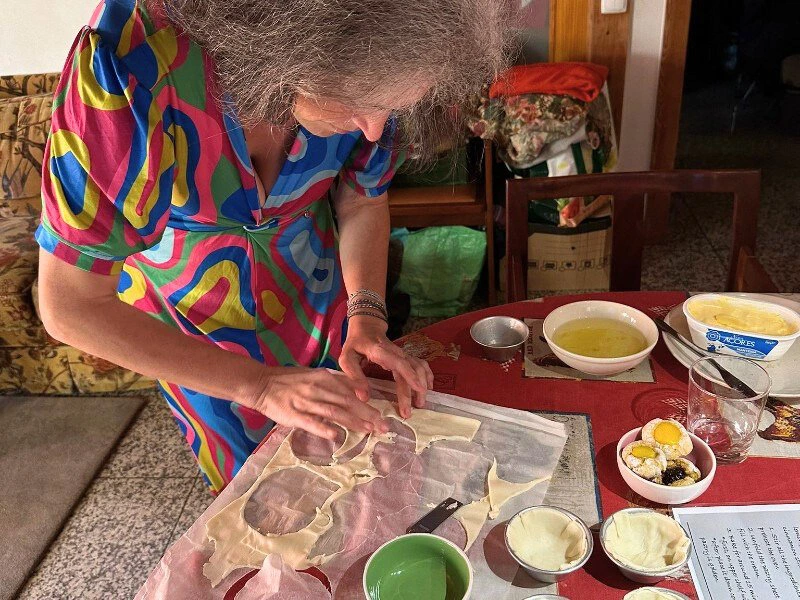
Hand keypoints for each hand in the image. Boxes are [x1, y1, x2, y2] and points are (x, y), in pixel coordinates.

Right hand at [248, 367, 389, 439]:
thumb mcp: (315, 375)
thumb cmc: (290, 380)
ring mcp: (307, 401)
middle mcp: (319, 388)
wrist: (262, 384)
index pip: (352, 391)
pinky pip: (311, 422)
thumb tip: (356, 391)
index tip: (382, 415)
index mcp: (325, 377)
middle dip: (368, 415)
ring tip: (369, 431)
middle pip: (348, 402)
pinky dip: (324, 429)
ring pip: (334, 412)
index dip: (368, 404)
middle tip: (383, 427)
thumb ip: (335, 383)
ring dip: (353, 422)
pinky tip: (337, 436)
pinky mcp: (294, 415)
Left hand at [338, 316, 433, 417]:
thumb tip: (364, 397)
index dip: (410, 375)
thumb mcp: (346, 358)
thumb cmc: (355, 345)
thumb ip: (354, 376)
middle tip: (409, 412)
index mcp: (380, 351)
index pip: (398, 362)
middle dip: (413, 390)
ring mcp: (403, 353)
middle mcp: (396, 352)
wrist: (366, 328)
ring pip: (419, 367)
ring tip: (420, 403)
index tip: (418, 389)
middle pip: (411, 369)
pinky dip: (427, 375)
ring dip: (423, 384)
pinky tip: (428, 388)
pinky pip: (421, 364)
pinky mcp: (407, 356)